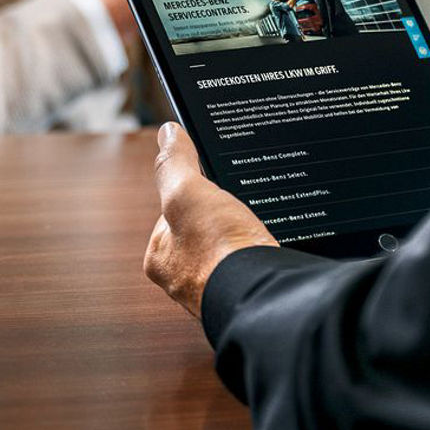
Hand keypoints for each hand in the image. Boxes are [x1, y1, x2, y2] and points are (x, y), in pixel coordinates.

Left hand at [146, 122, 277, 318]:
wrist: (265, 296)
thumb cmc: (220, 252)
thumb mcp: (189, 193)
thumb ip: (175, 163)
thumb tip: (167, 133)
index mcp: (161, 259)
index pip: (173, 212)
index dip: (195, 192)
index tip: (214, 186)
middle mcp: (184, 280)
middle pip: (203, 230)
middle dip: (222, 218)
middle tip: (239, 211)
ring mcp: (217, 290)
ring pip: (228, 250)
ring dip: (242, 238)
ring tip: (255, 229)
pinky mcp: (246, 295)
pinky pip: (250, 265)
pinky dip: (259, 255)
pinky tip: (268, 248)